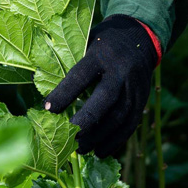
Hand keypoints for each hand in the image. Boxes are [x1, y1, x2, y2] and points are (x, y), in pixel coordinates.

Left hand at [41, 15, 158, 157]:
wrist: (141, 36)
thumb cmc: (103, 42)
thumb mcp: (86, 42)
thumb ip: (70, 63)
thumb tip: (45, 90)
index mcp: (102, 53)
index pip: (81, 75)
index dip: (65, 93)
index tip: (48, 109)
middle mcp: (122, 70)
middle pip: (105, 99)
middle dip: (86, 121)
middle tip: (69, 139)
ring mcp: (135, 86)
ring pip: (120, 116)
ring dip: (100, 136)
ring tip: (81, 150)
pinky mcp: (143, 99)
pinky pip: (131, 124)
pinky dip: (115, 141)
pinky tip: (100, 151)